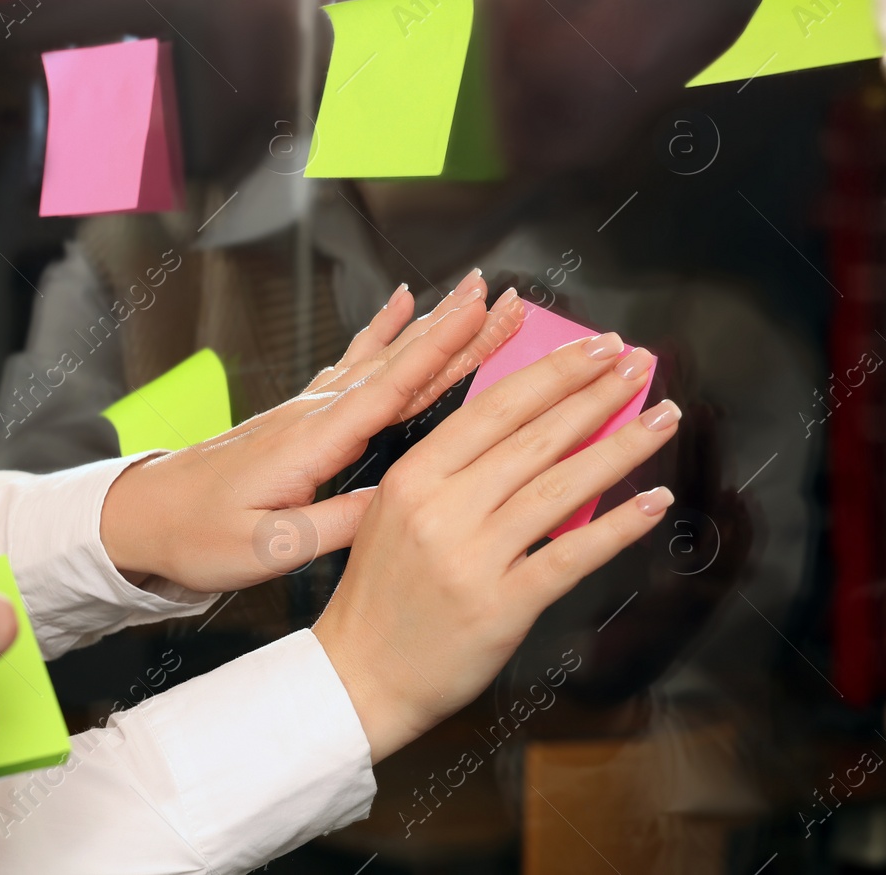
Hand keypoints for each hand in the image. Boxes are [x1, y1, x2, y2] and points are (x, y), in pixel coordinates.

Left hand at [100, 269, 526, 591]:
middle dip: (457, 329)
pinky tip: (400, 307)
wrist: (144, 515)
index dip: (442, 349)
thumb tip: (402, 503)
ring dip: (433, 328)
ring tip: (476, 296)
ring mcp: (307, 409)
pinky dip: (382, 334)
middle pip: (400, 364)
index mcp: (313, 443)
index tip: (484, 311)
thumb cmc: (198, 535)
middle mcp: (315, 414)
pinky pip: (353, 365)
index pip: (391, 388)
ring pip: (383, 361)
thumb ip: (336, 524)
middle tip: (509, 295)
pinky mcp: (301, 416)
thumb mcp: (269, 546)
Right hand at [310, 333, 678, 762]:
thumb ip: (451, 474)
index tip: (595, 347)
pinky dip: (618, 525)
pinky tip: (653, 501)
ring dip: (620, 446)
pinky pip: (571, 555)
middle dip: (594, 394)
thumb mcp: (395, 514)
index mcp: (411, 477)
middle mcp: (440, 509)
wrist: (360, 674)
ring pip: (559, 486)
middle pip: (532, 437)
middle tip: (638, 363)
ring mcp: (472, 556)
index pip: (493, 409)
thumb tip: (528, 429)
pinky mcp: (502, 604)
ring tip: (662, 416)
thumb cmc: (381, 594)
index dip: (552, 374)